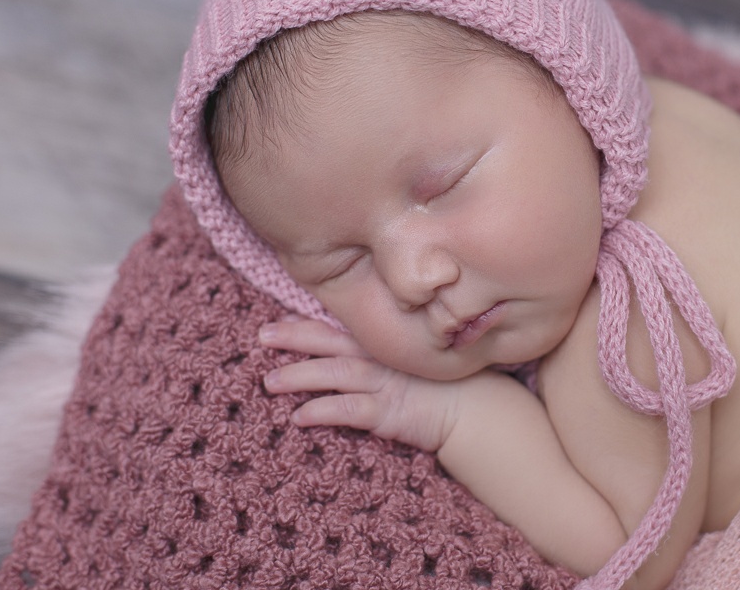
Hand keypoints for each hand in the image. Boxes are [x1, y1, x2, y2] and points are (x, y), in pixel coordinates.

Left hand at [258, 317, 462, 451]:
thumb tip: (354, 346)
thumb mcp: (414, 357)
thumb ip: (386, 349)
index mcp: (382, 343)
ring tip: (269, 383)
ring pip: (333, 374)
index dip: (307, 323)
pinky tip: (299, 418)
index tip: (279, 321)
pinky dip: (322, 412)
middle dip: (294, 337)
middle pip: (329, 342)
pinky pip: (349, 411)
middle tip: (262, 335)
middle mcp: (379, 358)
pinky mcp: (387, 412)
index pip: (339, 328)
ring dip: (299, 376)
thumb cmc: (447, 382)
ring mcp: (383, 384)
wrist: (477, 409)